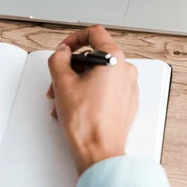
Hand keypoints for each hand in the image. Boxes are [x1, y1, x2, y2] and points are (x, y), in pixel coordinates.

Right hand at [47, 26, 138, 174]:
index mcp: (114, 59)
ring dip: (76, 83)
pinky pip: (105, 89)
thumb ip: (58, 58)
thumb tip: (62, 53)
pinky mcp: (126, 103)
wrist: (99, 154)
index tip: (64, 49)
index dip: (74, 38)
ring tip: (61, 100)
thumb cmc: (87, 123)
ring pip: (97, 74)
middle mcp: (126, 71)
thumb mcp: (62, 82)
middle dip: (71, 68)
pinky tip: (73, 107)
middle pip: (93, 57)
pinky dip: (88, 93)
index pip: (94, 33)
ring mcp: (128, 88)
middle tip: (57, 80)